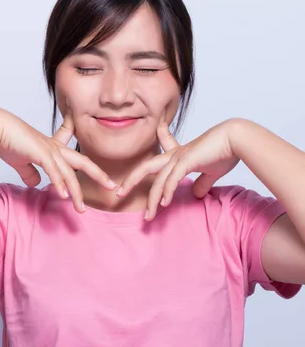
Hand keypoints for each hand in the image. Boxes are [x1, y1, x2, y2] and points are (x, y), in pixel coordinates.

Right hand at [0, 103, 116, 212]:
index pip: (72, 147)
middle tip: (112, 186)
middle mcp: (54, 147)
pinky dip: (60, 185)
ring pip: (70, 174)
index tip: (98, 160)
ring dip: (76, 193)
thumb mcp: (21, 160)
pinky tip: (64, 196)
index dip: (84, 153)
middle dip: (99, 175)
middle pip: (83, 162)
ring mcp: (50, 150)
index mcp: (51, 146)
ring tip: (81, 209)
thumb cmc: (7, 140)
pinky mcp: (41, 154)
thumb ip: (30, 172)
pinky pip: (55, 172)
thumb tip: (36, 183)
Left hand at [116, 117, 239, 220]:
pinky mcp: (186, 161)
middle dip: (130, 181)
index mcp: (178, 154)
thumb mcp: (211, 171)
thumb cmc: (225, 151)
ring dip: (152, 200)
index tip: (131, 165)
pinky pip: (171, 179)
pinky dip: (166, 192)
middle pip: (145, 167)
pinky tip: (164, 204)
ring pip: (158, 180)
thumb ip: (202, 182)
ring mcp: (178, 157)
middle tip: (119, 193)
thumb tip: (197, 194)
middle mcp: (174, 154)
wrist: (237, 138)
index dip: (146, 158)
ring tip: (148, 216)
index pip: (157, 153)